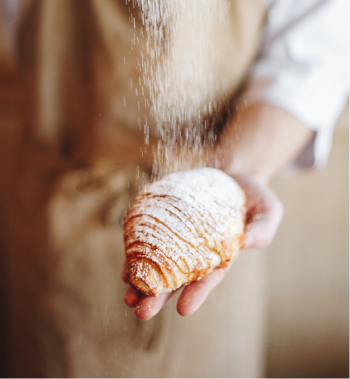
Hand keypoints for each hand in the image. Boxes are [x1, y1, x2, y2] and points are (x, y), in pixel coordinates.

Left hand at [122, 173, 282, 319]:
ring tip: (128, 297)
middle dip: (159, 296)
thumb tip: (250, 242)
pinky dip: (138, 255)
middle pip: (177, 278)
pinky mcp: (170, 223)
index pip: (208, 277)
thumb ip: (263, 228)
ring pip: (159, 265)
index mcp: (222, 255)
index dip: (197, 293)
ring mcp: (182, 239)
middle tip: (141, 311)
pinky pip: (151, 241)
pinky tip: (126, 269)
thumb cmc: (254, 196)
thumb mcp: (269, 210)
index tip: (183, 309)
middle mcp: (199, 253)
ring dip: (143, 282)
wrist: (234, 175)